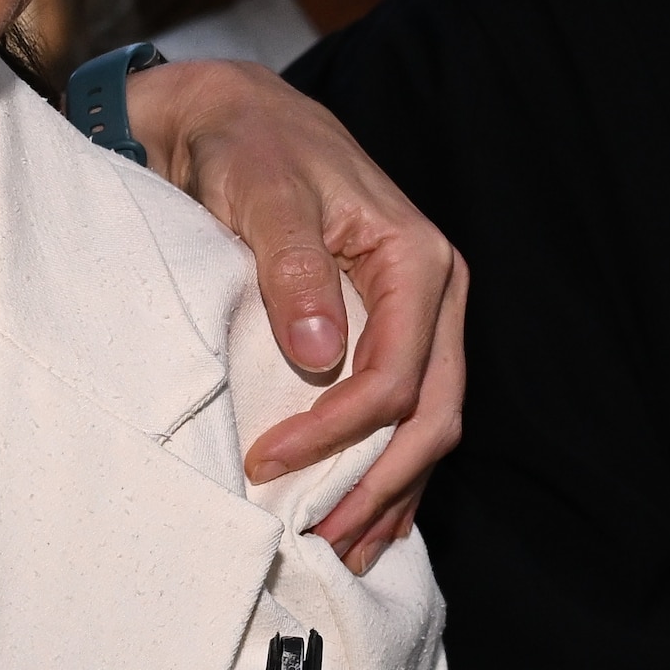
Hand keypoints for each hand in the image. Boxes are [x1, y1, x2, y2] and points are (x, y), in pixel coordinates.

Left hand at [129, 58, 465, 569]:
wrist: (236, 121)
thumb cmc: (251, 149)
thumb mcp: (266, 194)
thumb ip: (293, 269)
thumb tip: (319, 355)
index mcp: (419, 259)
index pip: (396, 375)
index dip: (337, 432)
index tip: (268, 462)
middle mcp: (433, 295)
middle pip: (432, 415)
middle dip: (381, 486)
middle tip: (321, 538)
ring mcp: (419, 320)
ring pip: (427, 427)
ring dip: (390, 493)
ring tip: (342, 548)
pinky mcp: (391, 336)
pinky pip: (405, 416)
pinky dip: (385, 470)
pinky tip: (359, 514)